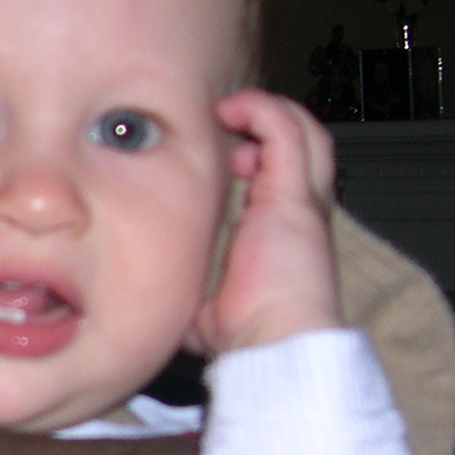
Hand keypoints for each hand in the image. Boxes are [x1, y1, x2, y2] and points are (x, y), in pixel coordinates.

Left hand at [189, 90, 340, 357]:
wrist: (275, 343)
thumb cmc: (244, 333)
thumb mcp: (203, 298)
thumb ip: (184, 279)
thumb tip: (150, 285)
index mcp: (280, 230)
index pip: (281, 172)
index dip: (254, 151)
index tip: (218, 157)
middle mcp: (297, 210)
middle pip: (301, 143)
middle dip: (265, 123)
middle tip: (225, 124)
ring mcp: (301, 201)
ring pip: (304, 130)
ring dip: (267, 112)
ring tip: (230, 113)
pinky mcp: (294, 197)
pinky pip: (288, 133)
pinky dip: (263, 111)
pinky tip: (232, 111)